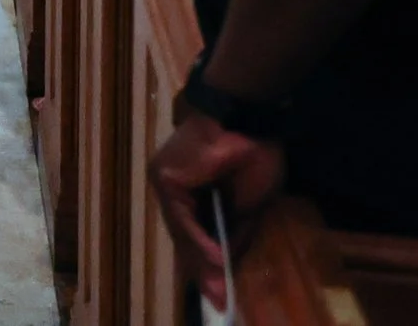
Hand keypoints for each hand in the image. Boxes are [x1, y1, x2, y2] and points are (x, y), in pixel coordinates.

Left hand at [149, 112, 284, 309]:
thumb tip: (227, 261)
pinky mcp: (167, 179)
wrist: (246, 117)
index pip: (193, 232)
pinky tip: (214, 261)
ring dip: (201, 262)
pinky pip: (183, 218)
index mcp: (190, 188)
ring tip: (217, 290)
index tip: (218, 291)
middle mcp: (173, 186)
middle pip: (185, 236)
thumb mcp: (249, 202)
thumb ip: (235, 230)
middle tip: (217, 300)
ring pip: (182, 230)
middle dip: (202, 270)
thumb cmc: (252, 151)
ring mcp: (165, 182)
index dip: (205, 262)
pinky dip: (199, 241)